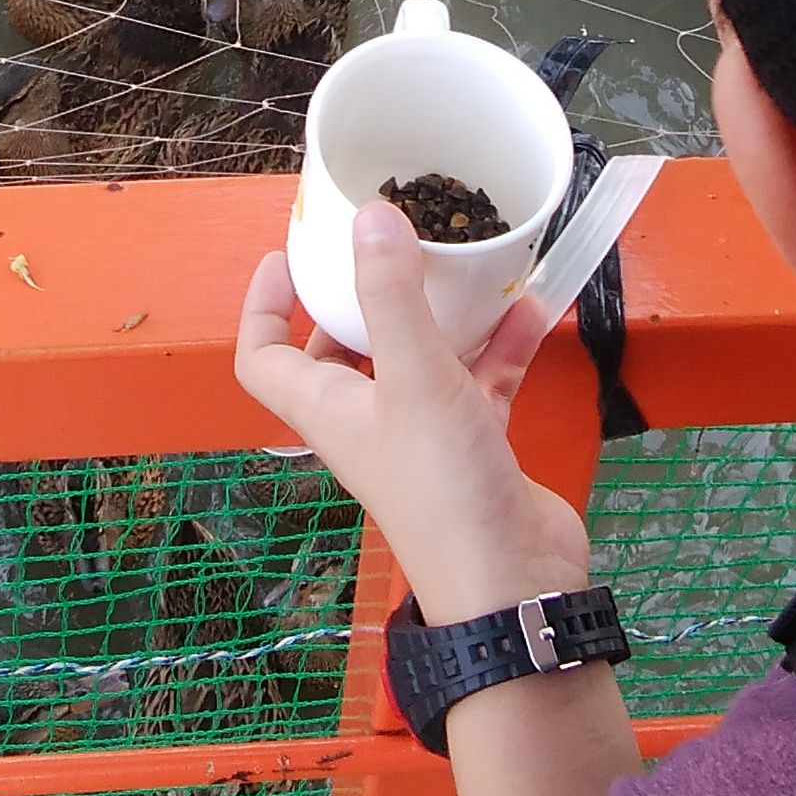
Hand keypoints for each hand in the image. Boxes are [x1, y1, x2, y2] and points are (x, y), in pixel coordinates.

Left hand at [235, 204, 588, 620]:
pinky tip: (533, 309)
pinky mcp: (475, 443)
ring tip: (462, 263)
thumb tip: (370, 216)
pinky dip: (501, 345)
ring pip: (417, 358)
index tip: (287, 257)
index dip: (263, 305)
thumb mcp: (413, 377)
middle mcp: (366, 420)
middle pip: (341, 351)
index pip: (264, 355)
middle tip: (382, 248)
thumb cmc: (443, 487)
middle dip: (358, 297)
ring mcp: (422, 433)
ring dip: (440, 313)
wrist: (511, 579)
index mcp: (326, 409)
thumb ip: (391, 296)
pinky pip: (480, 379)